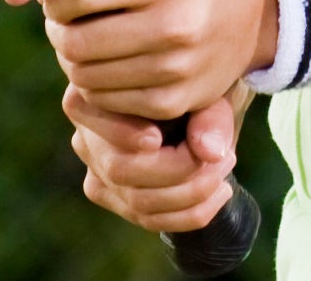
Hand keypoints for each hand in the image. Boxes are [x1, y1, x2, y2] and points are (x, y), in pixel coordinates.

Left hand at [43, 0, 275, 122]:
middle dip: (59, 31)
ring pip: (86, 78)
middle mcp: (174, 25)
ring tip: (86, 42)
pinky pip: (107, 102)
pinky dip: (96, 86)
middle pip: (76, 43)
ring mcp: (176, 69)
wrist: (253, 14)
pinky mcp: (175, 103)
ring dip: (74, 61)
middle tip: (65, 22)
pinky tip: (108, 66)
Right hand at [63, 80, 246, 234]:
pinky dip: (190, 214)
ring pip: (137, 202)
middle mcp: (86, 136)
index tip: (155, 139)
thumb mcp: (209, 91)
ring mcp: (98, 173)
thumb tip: (211, 152)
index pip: (93, 116)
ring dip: (190, 194)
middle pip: (118, 168)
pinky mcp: (117, 200)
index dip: (119, 133)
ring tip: (224, 169)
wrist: (203, 108)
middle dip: (176, 171)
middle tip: (221, 157)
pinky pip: (149, 220)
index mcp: (96, 94)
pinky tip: (221, 192)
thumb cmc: (199, 90)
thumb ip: (210, 116)